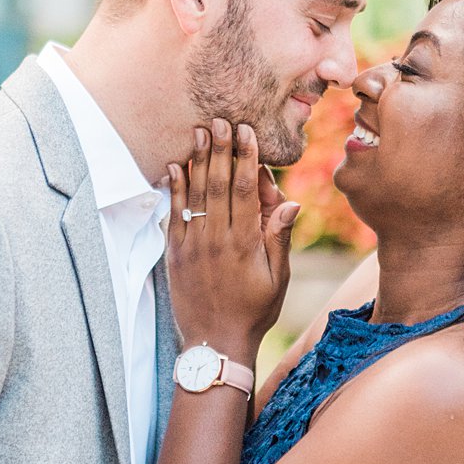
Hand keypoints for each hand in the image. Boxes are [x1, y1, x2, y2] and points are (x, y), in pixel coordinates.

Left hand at [167, 120, 299, 358]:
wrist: (215, 343)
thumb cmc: (254, 311)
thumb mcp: (277, 279)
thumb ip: (279, 238)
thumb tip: (290, 202)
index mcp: (245, 242)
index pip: (246, 189)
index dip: (246, 157)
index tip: (246, 131)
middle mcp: (217, 239)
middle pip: (219, 184)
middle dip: (220, 149)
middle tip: (219, 119)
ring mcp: (193, 245)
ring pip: (196, 194)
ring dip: (198, 161)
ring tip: (199, 132)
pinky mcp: (175, 254)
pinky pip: (174, 215)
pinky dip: (175, 189)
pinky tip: (176, 166)